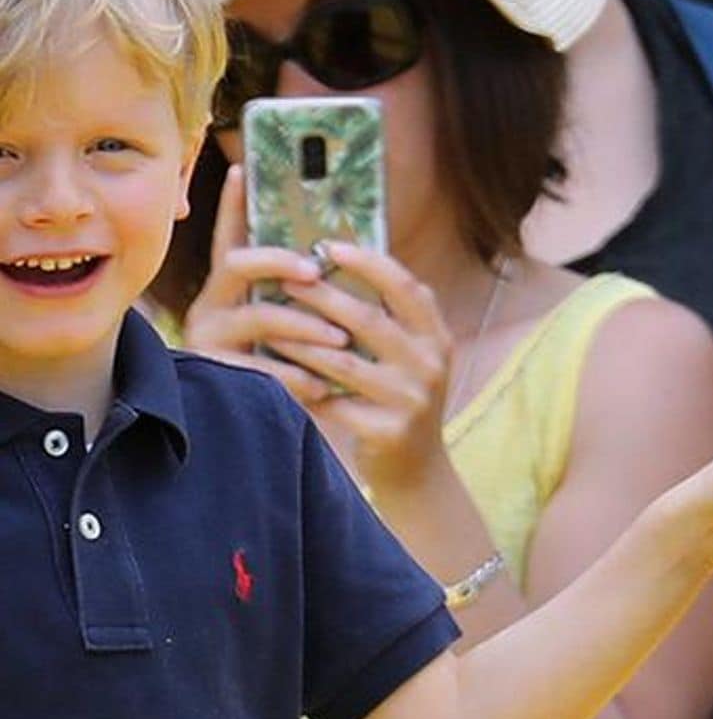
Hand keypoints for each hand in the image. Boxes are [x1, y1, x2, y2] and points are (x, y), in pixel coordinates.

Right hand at [182, 165, 349, 403]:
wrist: (254, 430)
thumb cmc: (286, 364)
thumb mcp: (292, 324)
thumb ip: (303, 292)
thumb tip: (340, 256)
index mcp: (232, 287)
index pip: (232, 237)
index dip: (232, 205)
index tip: (241, 171)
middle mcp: (214, 305)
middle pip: (238, 265)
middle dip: (278, 262)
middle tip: (315, 270)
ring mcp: (211, 340)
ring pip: (257, 318)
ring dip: (303, 325)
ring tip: (340, 339)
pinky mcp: (218, 377)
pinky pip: (258, 372)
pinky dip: (295, 376)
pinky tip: (323, 386)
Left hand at [266, 241, 453, 490]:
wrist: (419, 472)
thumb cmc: (401, 401)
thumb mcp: (413, 357)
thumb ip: (392, 319)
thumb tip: (340, 263)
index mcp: (437, 338)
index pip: (407, 288)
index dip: (369, 263)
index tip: (330, 246)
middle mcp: (430, 365)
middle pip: (369, 320)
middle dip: (321, 296)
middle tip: (284, 280)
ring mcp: (411, 399)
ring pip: (343, 361)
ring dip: (300, 341)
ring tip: (267, 325)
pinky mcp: (387, 430)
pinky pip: (333, 401)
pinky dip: (303, 386)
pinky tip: (276, 373)